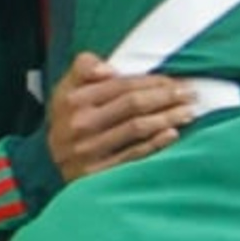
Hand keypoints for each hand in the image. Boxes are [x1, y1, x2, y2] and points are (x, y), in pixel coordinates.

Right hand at [46, 53, 195, 182]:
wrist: (49, 161)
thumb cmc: (67, 118)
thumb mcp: (66, 87)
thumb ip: (84, 67)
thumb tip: (109, 69)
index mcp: (74, 99)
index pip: (122, 85)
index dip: (152, 82)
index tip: (175, 81)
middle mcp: (81, 124)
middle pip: (133, 105)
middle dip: (166, 97)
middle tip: (190, 94)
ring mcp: (89, 150)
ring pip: (137, 129)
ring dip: (167, 118)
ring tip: (188, 112)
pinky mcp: (97, 173)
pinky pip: (133, 155)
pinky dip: (155, 144)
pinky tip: (172, 134)